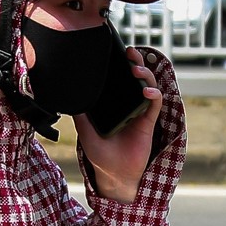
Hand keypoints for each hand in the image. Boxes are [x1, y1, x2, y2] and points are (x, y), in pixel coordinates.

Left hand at [72, 47, 163, 203]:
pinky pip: (154, 105)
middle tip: (130, 52)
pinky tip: (147, 93)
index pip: (119, 78)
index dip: (120, 63)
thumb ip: (80, 114)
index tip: (116, 51)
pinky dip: (153, 96)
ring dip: (145, 75)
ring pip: (148, 86)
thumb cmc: (100, 155)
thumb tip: (70, 95)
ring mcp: (139, 112)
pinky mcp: (148, 122)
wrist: (114, 175)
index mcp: (114, 103)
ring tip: (136, 70)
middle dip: (135, 61)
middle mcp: (128, 104)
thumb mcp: (85, 132)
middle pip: (136, 77)